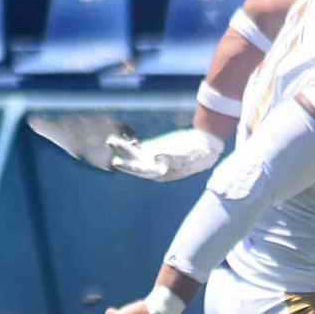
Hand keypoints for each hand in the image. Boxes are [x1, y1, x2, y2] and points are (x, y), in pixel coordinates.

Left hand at [108, 127, 224, 182]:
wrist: (205, 147)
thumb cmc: (196, 154)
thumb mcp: (185, 157)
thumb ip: (171, 159)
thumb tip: (158, 158)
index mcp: (161, 173)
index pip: (141, 171)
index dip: (128, 167)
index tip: (117, 162)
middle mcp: (154, 168)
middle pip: (134, 163)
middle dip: (122, 157)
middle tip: (110, 148)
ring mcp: (153, 159)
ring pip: (135, 155)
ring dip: (123, 149)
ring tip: (111, 141)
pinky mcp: (155, 150)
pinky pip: (140, 149)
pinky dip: (131, 146)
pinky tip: (123, 140)